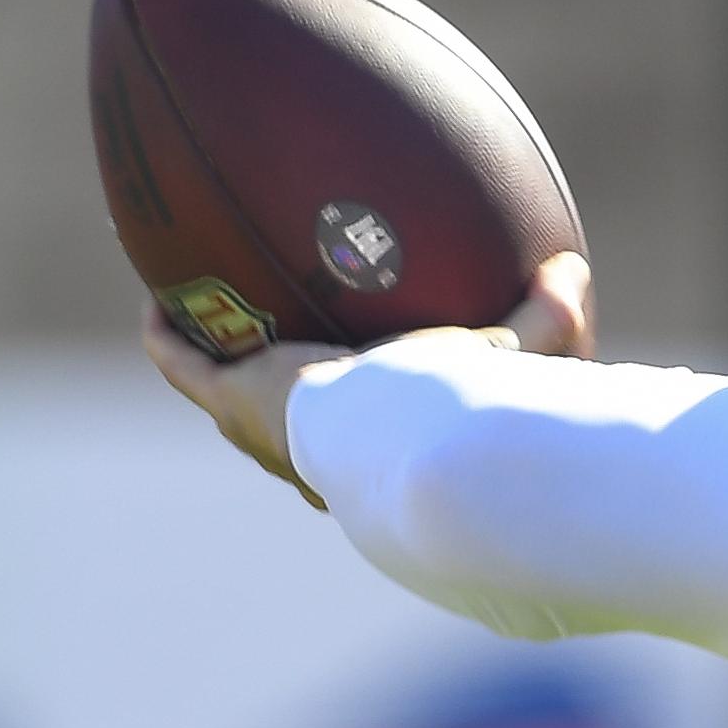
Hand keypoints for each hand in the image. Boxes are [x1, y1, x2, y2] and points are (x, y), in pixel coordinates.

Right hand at [144, 251, 595, 507]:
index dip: (358, 418)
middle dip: (283, 394)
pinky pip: (183, 364)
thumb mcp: (519, 363)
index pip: (367, 440)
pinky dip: (167, 334)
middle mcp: (318, 458)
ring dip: (215, 364)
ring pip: (231, 398)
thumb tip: (572, 270)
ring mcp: (269, 434)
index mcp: (380, 456)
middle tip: (279, 350)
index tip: (359, 388)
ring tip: (202, 320)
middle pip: (294, 429)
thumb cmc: (470, 417)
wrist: (409, 444)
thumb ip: (551, 321)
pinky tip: (154, 295)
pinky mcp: (234, 404)